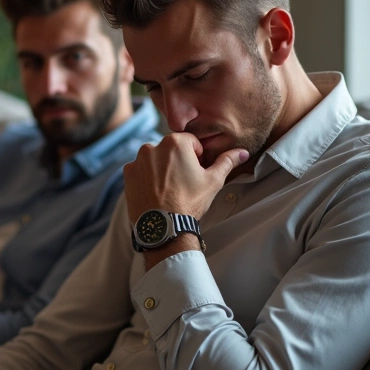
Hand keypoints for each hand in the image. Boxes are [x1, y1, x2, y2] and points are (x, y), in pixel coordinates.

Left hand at [123, 132, 248, 223]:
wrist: (163, 226)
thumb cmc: (189, 202)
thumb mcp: (213, 181)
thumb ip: (227, 161)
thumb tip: (241, 152)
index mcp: (174, 143)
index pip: (191, 143)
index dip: (197, 157)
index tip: (197, 172)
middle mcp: (152, 146)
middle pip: (171, 149)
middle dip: (178, 161)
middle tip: (184, 183)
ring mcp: (137, 160)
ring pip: (155, 159)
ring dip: (162, 168)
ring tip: (170, 188)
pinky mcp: (127, 174)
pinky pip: (140, 170)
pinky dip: (147, 177)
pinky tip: (156, 191)